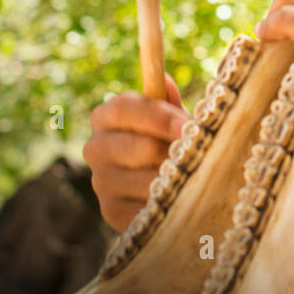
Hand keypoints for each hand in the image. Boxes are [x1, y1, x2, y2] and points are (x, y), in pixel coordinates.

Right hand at [83, 73, 191, 232]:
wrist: (160, 186)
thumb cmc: (167, 141)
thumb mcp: (170, 119)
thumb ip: (168, 103)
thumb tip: (164, 82)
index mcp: (105, 116)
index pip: (123, 109)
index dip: (158, 116)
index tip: (189, 125)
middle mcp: (95, 147)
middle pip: (137, 146)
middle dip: (173, 151)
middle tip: (199, 155)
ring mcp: (100, 181)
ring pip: (146, 179)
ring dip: (175, 179)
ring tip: (194, 177)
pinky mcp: (110, 211)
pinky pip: (145, 207)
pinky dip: (167, 202)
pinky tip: (179, 198)